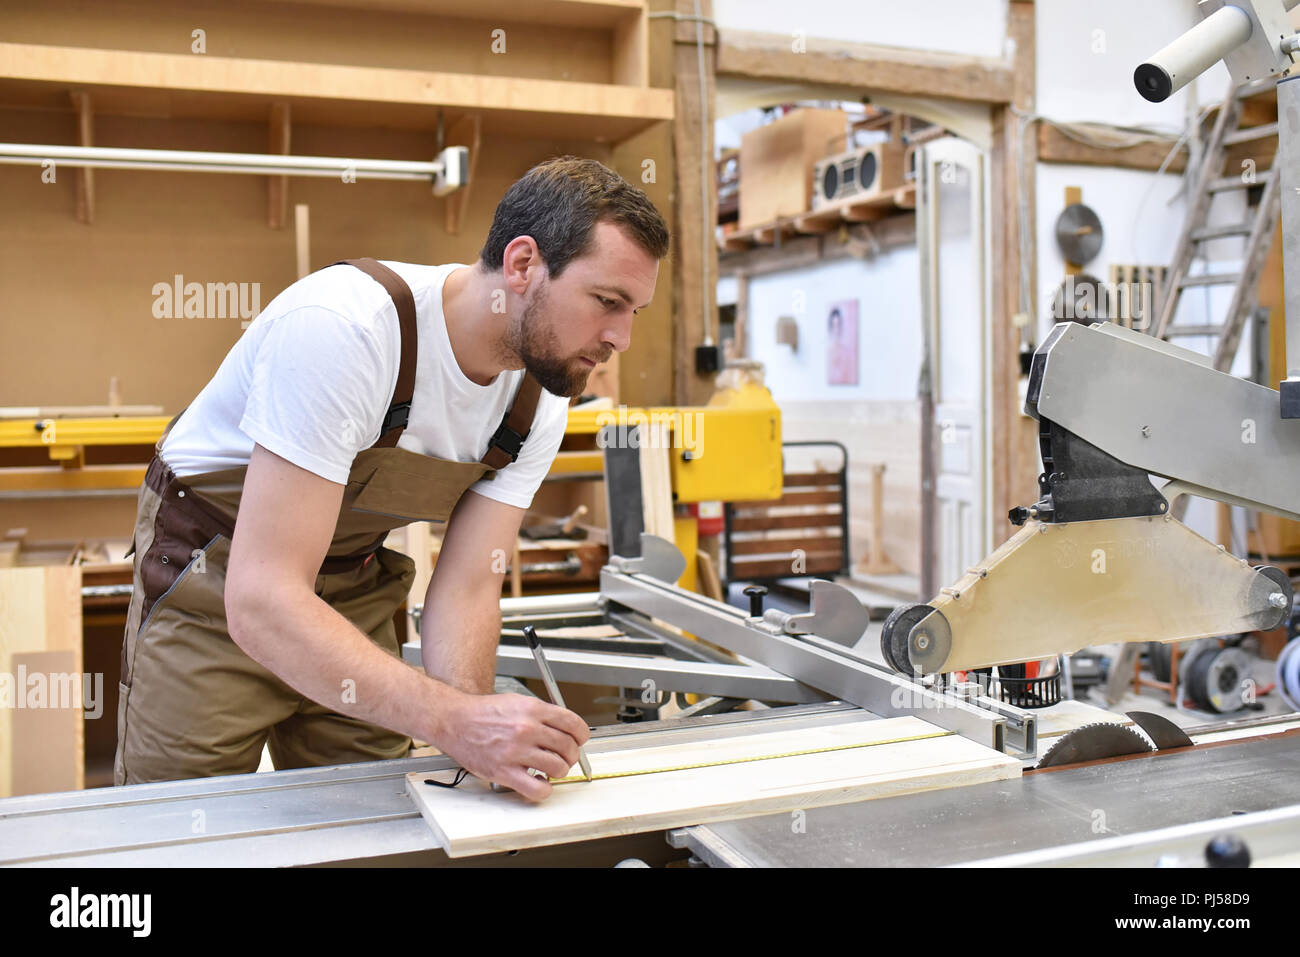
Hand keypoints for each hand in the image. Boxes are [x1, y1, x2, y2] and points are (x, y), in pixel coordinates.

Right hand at [438, 691, 590, 801]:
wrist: (455, 721)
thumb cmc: (483, 712)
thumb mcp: (518, 701)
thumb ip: (542, 713)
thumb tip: (566, 728)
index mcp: (532, 709)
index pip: (573, 723)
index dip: (581, 734)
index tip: (580, 739)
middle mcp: (526, 729)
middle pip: (568, 747)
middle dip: (572, 754)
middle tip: (566, 756)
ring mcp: (516, 751)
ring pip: (558, 768)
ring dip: (559, 771)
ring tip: (551, 769)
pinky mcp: (504, 772)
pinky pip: (537, 789)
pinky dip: (544, 789)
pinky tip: (539, 782)